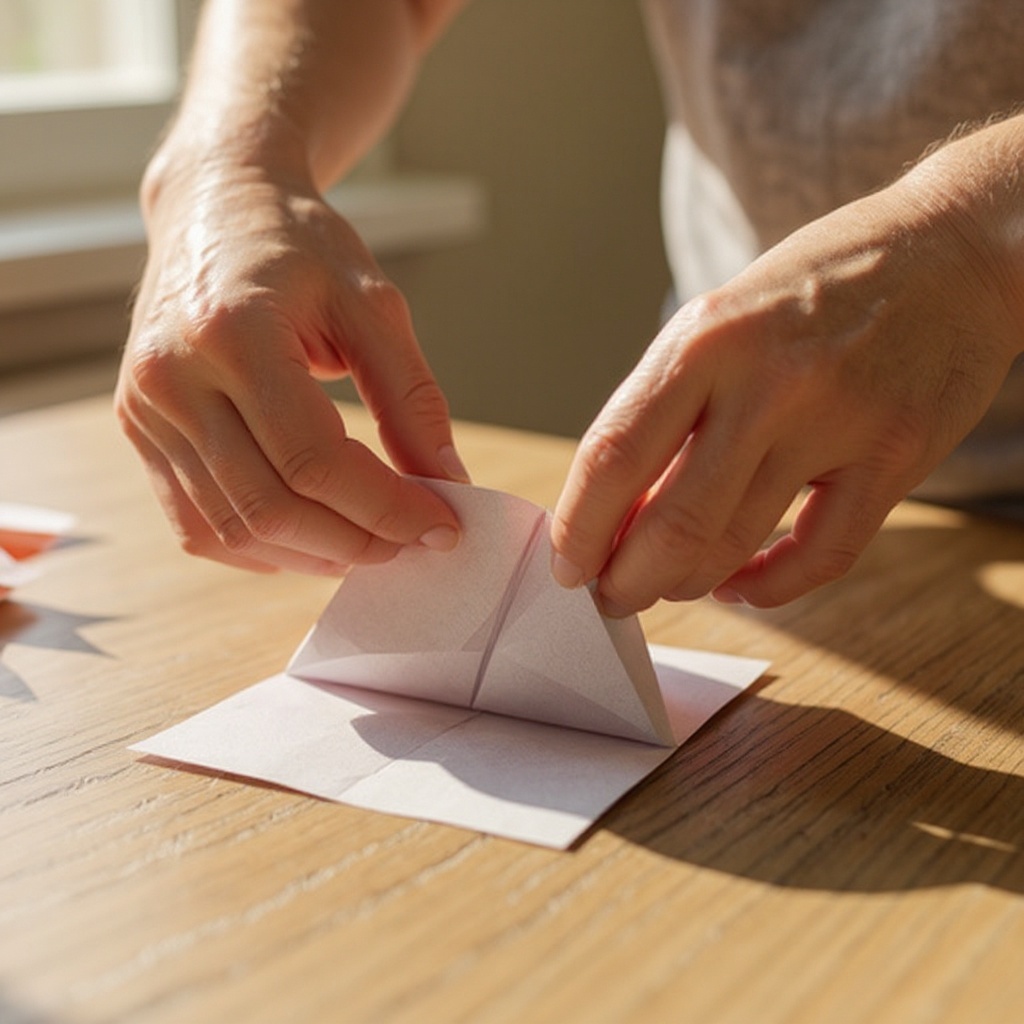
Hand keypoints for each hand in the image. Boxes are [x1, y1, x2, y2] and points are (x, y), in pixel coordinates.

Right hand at [116, 163, 467, 573]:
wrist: (214, 205)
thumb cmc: (298, 245)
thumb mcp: (372, 304)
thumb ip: (412, 397)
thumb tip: (446, 482)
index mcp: (232, 333)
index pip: (314, 460)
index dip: (385, 509)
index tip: (442, 527)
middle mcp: (172, 379)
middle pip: (271, 507)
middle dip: (356, 542)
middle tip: (414, 545)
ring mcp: (144, 411)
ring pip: (232, 530)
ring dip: (312, 555)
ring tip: (372, 545)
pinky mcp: (140, 432)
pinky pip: (199, 525)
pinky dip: (263, 548)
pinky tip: (314, 538)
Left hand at [552, 181, 1023, 610]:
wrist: (949, 250)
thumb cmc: (814, 289)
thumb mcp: (720, 321)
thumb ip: (669, 410)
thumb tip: (615, 512)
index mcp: (704, 338)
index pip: (613, 454)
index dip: (578, 526)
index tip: (567, 565)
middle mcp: (766, 379)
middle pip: (670, 520)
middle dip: (626, 579)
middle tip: (612, 596)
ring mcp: (837, 419)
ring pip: (736, 544)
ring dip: (686, 583)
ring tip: (669, 585)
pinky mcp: (896, 455)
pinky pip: (820, 556)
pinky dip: (769, 587)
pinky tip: (741, 584)